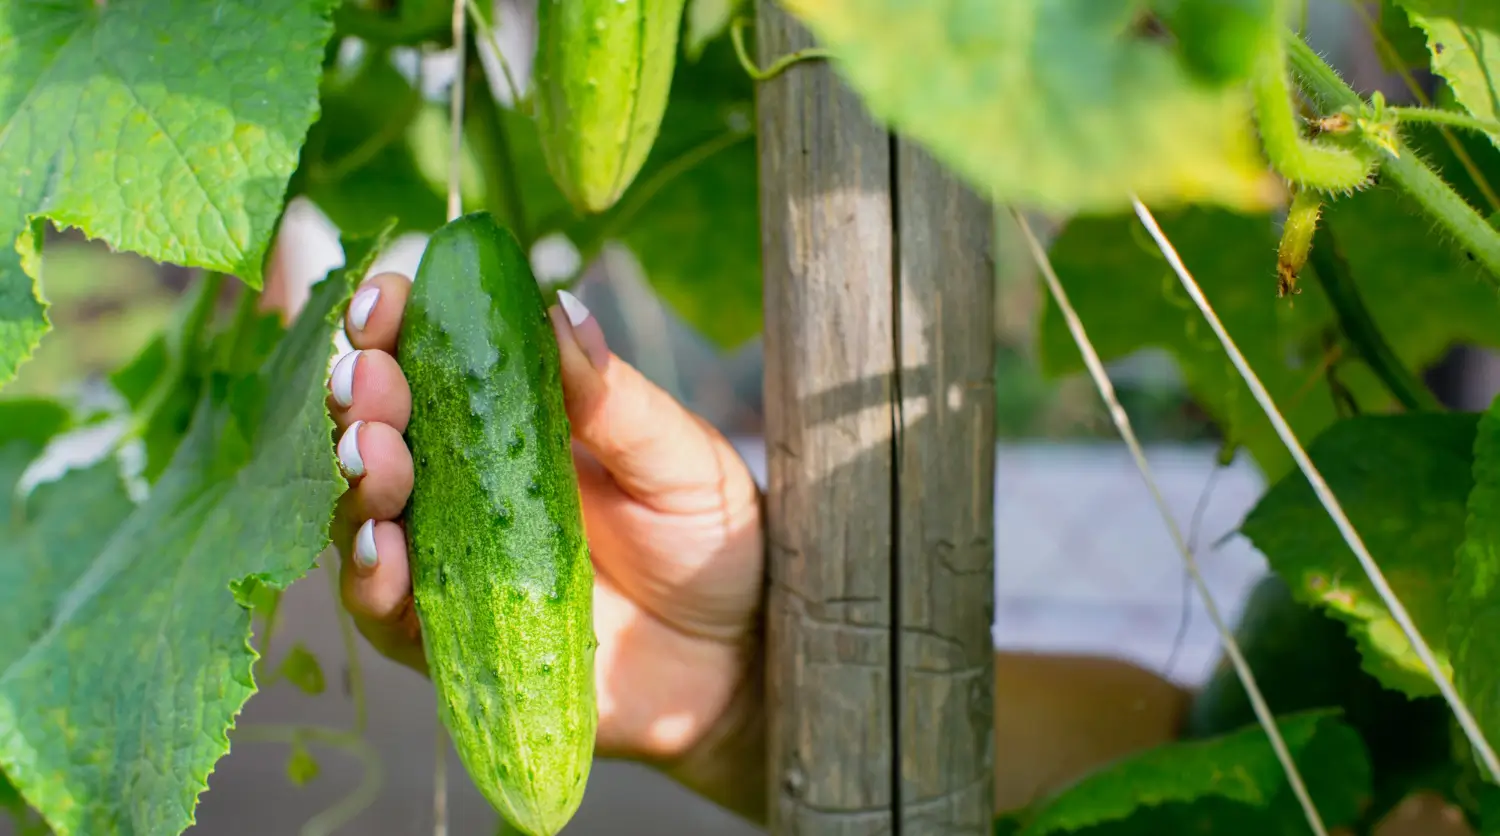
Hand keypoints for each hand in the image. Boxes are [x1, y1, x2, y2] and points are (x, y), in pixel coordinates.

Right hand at [324, 272, 767, 819]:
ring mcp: (454, 564)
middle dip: (361, 395)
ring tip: (373, 452)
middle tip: (372, 378)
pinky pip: (391, 615)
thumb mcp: (680, 459)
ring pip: (367, 516)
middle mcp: (465, 487)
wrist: (738, 657)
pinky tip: (381, 547)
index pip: (430, 360)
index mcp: (513, 422)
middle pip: (380, 432)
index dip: (392, 324)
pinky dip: (371, 580)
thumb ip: (615, 399)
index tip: (386, 295)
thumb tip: (559, 307)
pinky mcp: (455, 643)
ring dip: (354, 480)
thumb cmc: (713, 543)